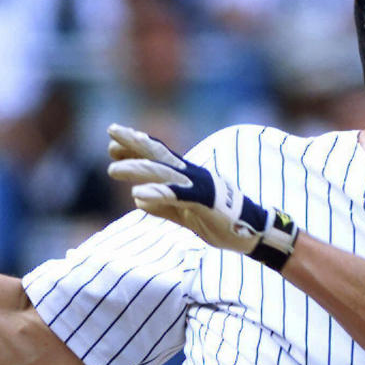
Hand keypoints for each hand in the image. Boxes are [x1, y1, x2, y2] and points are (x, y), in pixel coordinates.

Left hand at [106, 124, 297, 269]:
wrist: (254, 232)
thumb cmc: (221, 221)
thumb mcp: (184, 214)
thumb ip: (162, 205)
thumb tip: (138, 199)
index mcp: (187, 177)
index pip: (158, 158)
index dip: (136, 149)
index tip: (113, 144)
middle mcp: (192, 175)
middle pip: (158, 155)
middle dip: (134, 143)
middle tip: (110, 131)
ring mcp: (199, 186)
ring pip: (163, 174)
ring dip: (137, 169)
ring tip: (112, 170)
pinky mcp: (206, 201)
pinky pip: (178, 196)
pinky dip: (158, 194)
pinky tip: (138, 194)